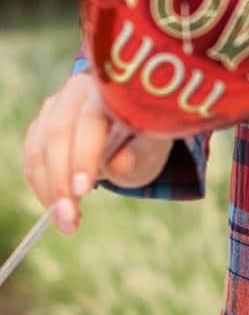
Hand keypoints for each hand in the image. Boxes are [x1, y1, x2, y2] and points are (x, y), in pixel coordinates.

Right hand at [22, 68, 173, 234]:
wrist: (130, 128)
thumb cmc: (144, 137)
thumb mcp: (151, 147)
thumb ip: (139, 152)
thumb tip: (121, 162)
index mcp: (107, 91)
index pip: (89, 122)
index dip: (83, 156)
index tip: (82, 191)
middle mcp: (75, 93)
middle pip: (57, 136)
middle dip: (60, 183)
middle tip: (69, 220)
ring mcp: (53, 108)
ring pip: (38, 150)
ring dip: (48, 191)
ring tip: (66, 223)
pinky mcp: (40, 126)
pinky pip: (32, 160)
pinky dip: (41, 188)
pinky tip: (56, 210)